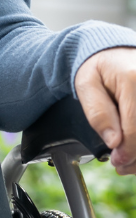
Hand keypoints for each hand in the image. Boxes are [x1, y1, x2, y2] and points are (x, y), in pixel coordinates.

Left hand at [75, 47, 135, 173]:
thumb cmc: (99, 67)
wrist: (114, 50)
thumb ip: (98, 112)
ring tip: (129, 161)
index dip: (128, 150)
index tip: (117, 162)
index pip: (135, 126)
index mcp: (133, 78)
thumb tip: (114, 142)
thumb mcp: (86, 84)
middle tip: (122, 166)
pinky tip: (135, 151)